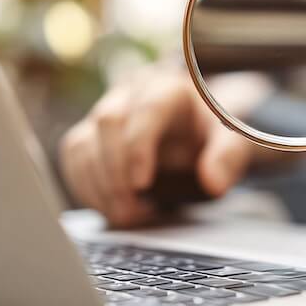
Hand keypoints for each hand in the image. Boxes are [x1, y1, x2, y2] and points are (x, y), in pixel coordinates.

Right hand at [59, 67, 253, 226]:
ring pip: (83, 142)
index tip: (140, 184)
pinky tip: (110, 209)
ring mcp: (105, 112)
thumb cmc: (211, 134)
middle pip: (108, 121)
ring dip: (98, 185)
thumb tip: (213, 181)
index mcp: (168, 88)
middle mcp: (131, 93)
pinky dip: (85, 187)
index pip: (147, 109)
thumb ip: (227, 157)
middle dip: (116, 171)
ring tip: (125, 217)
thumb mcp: (231, 142)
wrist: (195, 133)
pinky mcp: (89, 134)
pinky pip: (73, 158)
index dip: (138, 146)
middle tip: (132, 211)